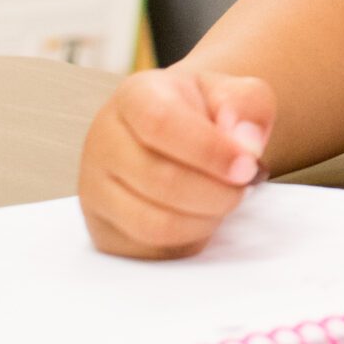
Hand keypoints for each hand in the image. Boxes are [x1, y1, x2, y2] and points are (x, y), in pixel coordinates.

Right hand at [78, 66, 276, 259]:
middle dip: (217, 192)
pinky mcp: (103, 230)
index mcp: (135, 97)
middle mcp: (103, 141)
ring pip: (153, 222)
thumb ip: (247, 107)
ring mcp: (96, 189)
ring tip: (224, 201)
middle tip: (244, 187)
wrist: (178, 138)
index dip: (208, 150)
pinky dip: (189, 240)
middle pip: (159, 179)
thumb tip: (244, 143)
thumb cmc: (206, 115)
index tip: (247, 166)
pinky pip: (151, 250)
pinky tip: (202, 217)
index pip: (161, 122)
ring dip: (205, 219)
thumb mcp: (235, 94)